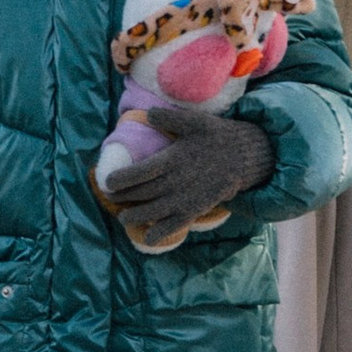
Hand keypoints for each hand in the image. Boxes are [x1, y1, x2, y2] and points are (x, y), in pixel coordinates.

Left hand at [106, 101, 273, 242]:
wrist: (244, 158)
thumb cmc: (216, 137)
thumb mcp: (195, 121)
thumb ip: (169, 118)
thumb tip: (148, 113)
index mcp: (172, 160)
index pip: (139, 173)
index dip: (120, 179)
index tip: (107, 182)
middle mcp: (175, 182)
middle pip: (141, 194)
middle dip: (122, 197)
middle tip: (111, 197)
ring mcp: (184, 199)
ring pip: (152, 212)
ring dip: (134, 217)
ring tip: (123, 217)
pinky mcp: (195, 210)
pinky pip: (174, 226)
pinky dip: (159, 234)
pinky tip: (147, 238)